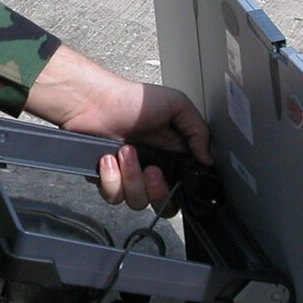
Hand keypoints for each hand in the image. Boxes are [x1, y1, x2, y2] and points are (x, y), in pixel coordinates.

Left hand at [24, 47, 211, 214]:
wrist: (94, 101)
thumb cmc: (130, 98)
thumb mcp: (176, 105)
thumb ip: (199, 131)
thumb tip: (209, 158)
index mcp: (170, 154)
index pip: (183, 186)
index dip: (183, 189)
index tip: (177, 176)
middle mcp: (150, 168)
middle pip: (162, 203)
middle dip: (157, 190)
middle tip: (151, 169)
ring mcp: (128, 176)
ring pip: (138, 201)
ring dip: (132, 177)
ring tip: (126, 152)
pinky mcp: (106, 180)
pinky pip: (114, 196)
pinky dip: (111, 178)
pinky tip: (108, 158)